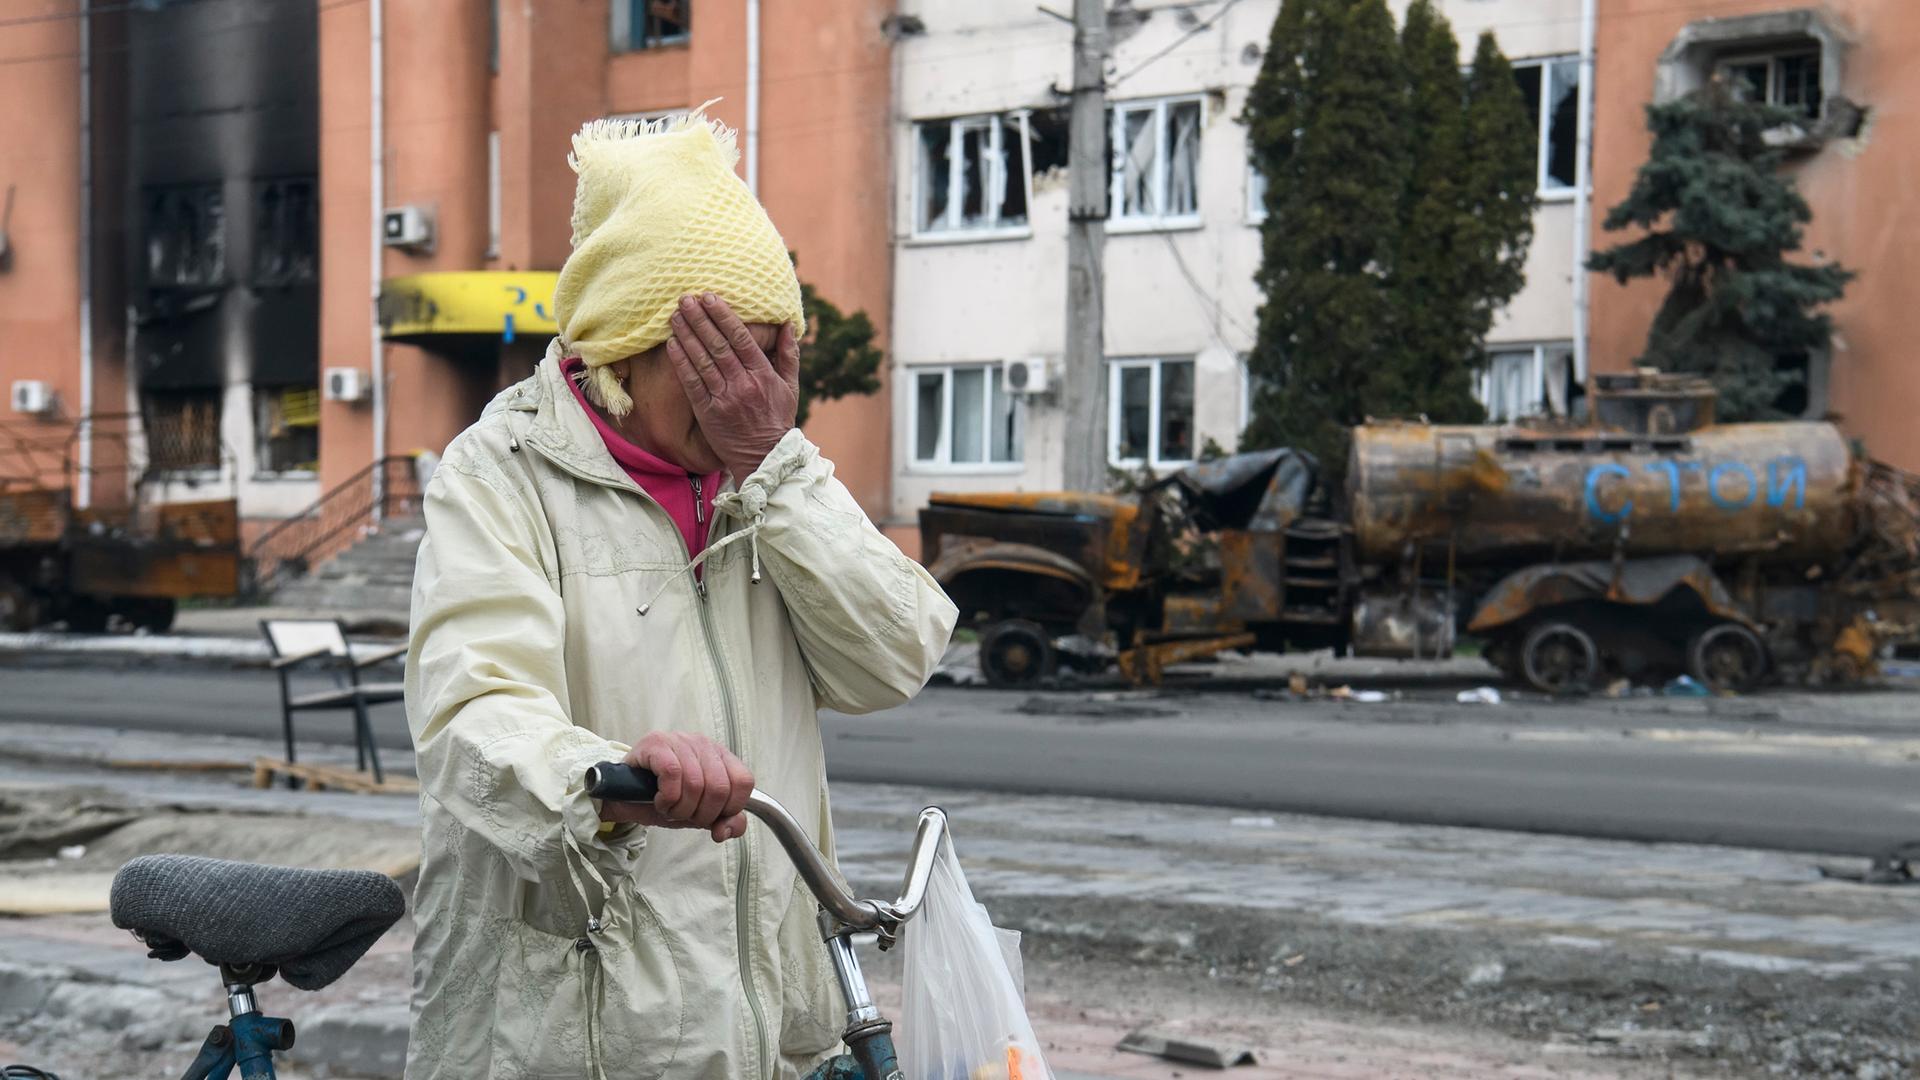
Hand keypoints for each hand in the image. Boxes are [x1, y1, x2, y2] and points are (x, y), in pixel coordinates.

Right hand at [600, 731, 754, 841]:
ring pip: (696, 783)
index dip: (730, 808)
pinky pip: (673, 773)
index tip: (710, 817)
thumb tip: (726, 830)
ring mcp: (679, 740)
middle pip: (720, 787)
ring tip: (669, 808)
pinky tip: (660, 801)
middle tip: (684, 815)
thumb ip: (724, 821)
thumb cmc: (663, 799)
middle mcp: (703, 744)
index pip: (744, 782)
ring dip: (680, 808)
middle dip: (701, 814)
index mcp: (720, 757)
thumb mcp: (699, 814)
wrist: (622, 796)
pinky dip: (667, 797)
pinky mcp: (656, 743)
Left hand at [665, 293, 799, 478]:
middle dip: (700, 320)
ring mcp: (724, 399)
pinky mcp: (708, 413)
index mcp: (763, 375)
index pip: (741, 338)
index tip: (710, 298)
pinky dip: (681, 363)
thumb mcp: (791, 387)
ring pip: (702, 361)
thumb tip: (786, 324)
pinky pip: (692, 383)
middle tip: (686, 299)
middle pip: (718, 345)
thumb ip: (788, 354)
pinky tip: (672, 345)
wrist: (764, 457)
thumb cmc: (777, 420)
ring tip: (675, 316)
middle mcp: (743, 384)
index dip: (724, 316)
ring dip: (687, 336)